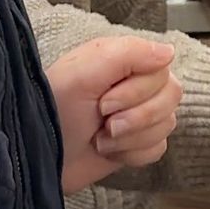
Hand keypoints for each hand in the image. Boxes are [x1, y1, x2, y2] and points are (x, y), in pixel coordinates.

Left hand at [45, 37, 180, 192]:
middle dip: (135, 117)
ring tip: (100, 137)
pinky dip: (132, 154)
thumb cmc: (53, 109)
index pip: (162, 68)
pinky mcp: (137, 143)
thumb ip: (128, 53)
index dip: (137, 90)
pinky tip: (109, 151)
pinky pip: (158, 148)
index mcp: (124, 59)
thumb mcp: (83, 73)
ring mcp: (139, 114)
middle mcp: (137, 82)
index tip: (104, 102)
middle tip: (102, 122)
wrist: (39, 156)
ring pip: (167, 123)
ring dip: (130, 138)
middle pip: (170, 96)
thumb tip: (169, 52)